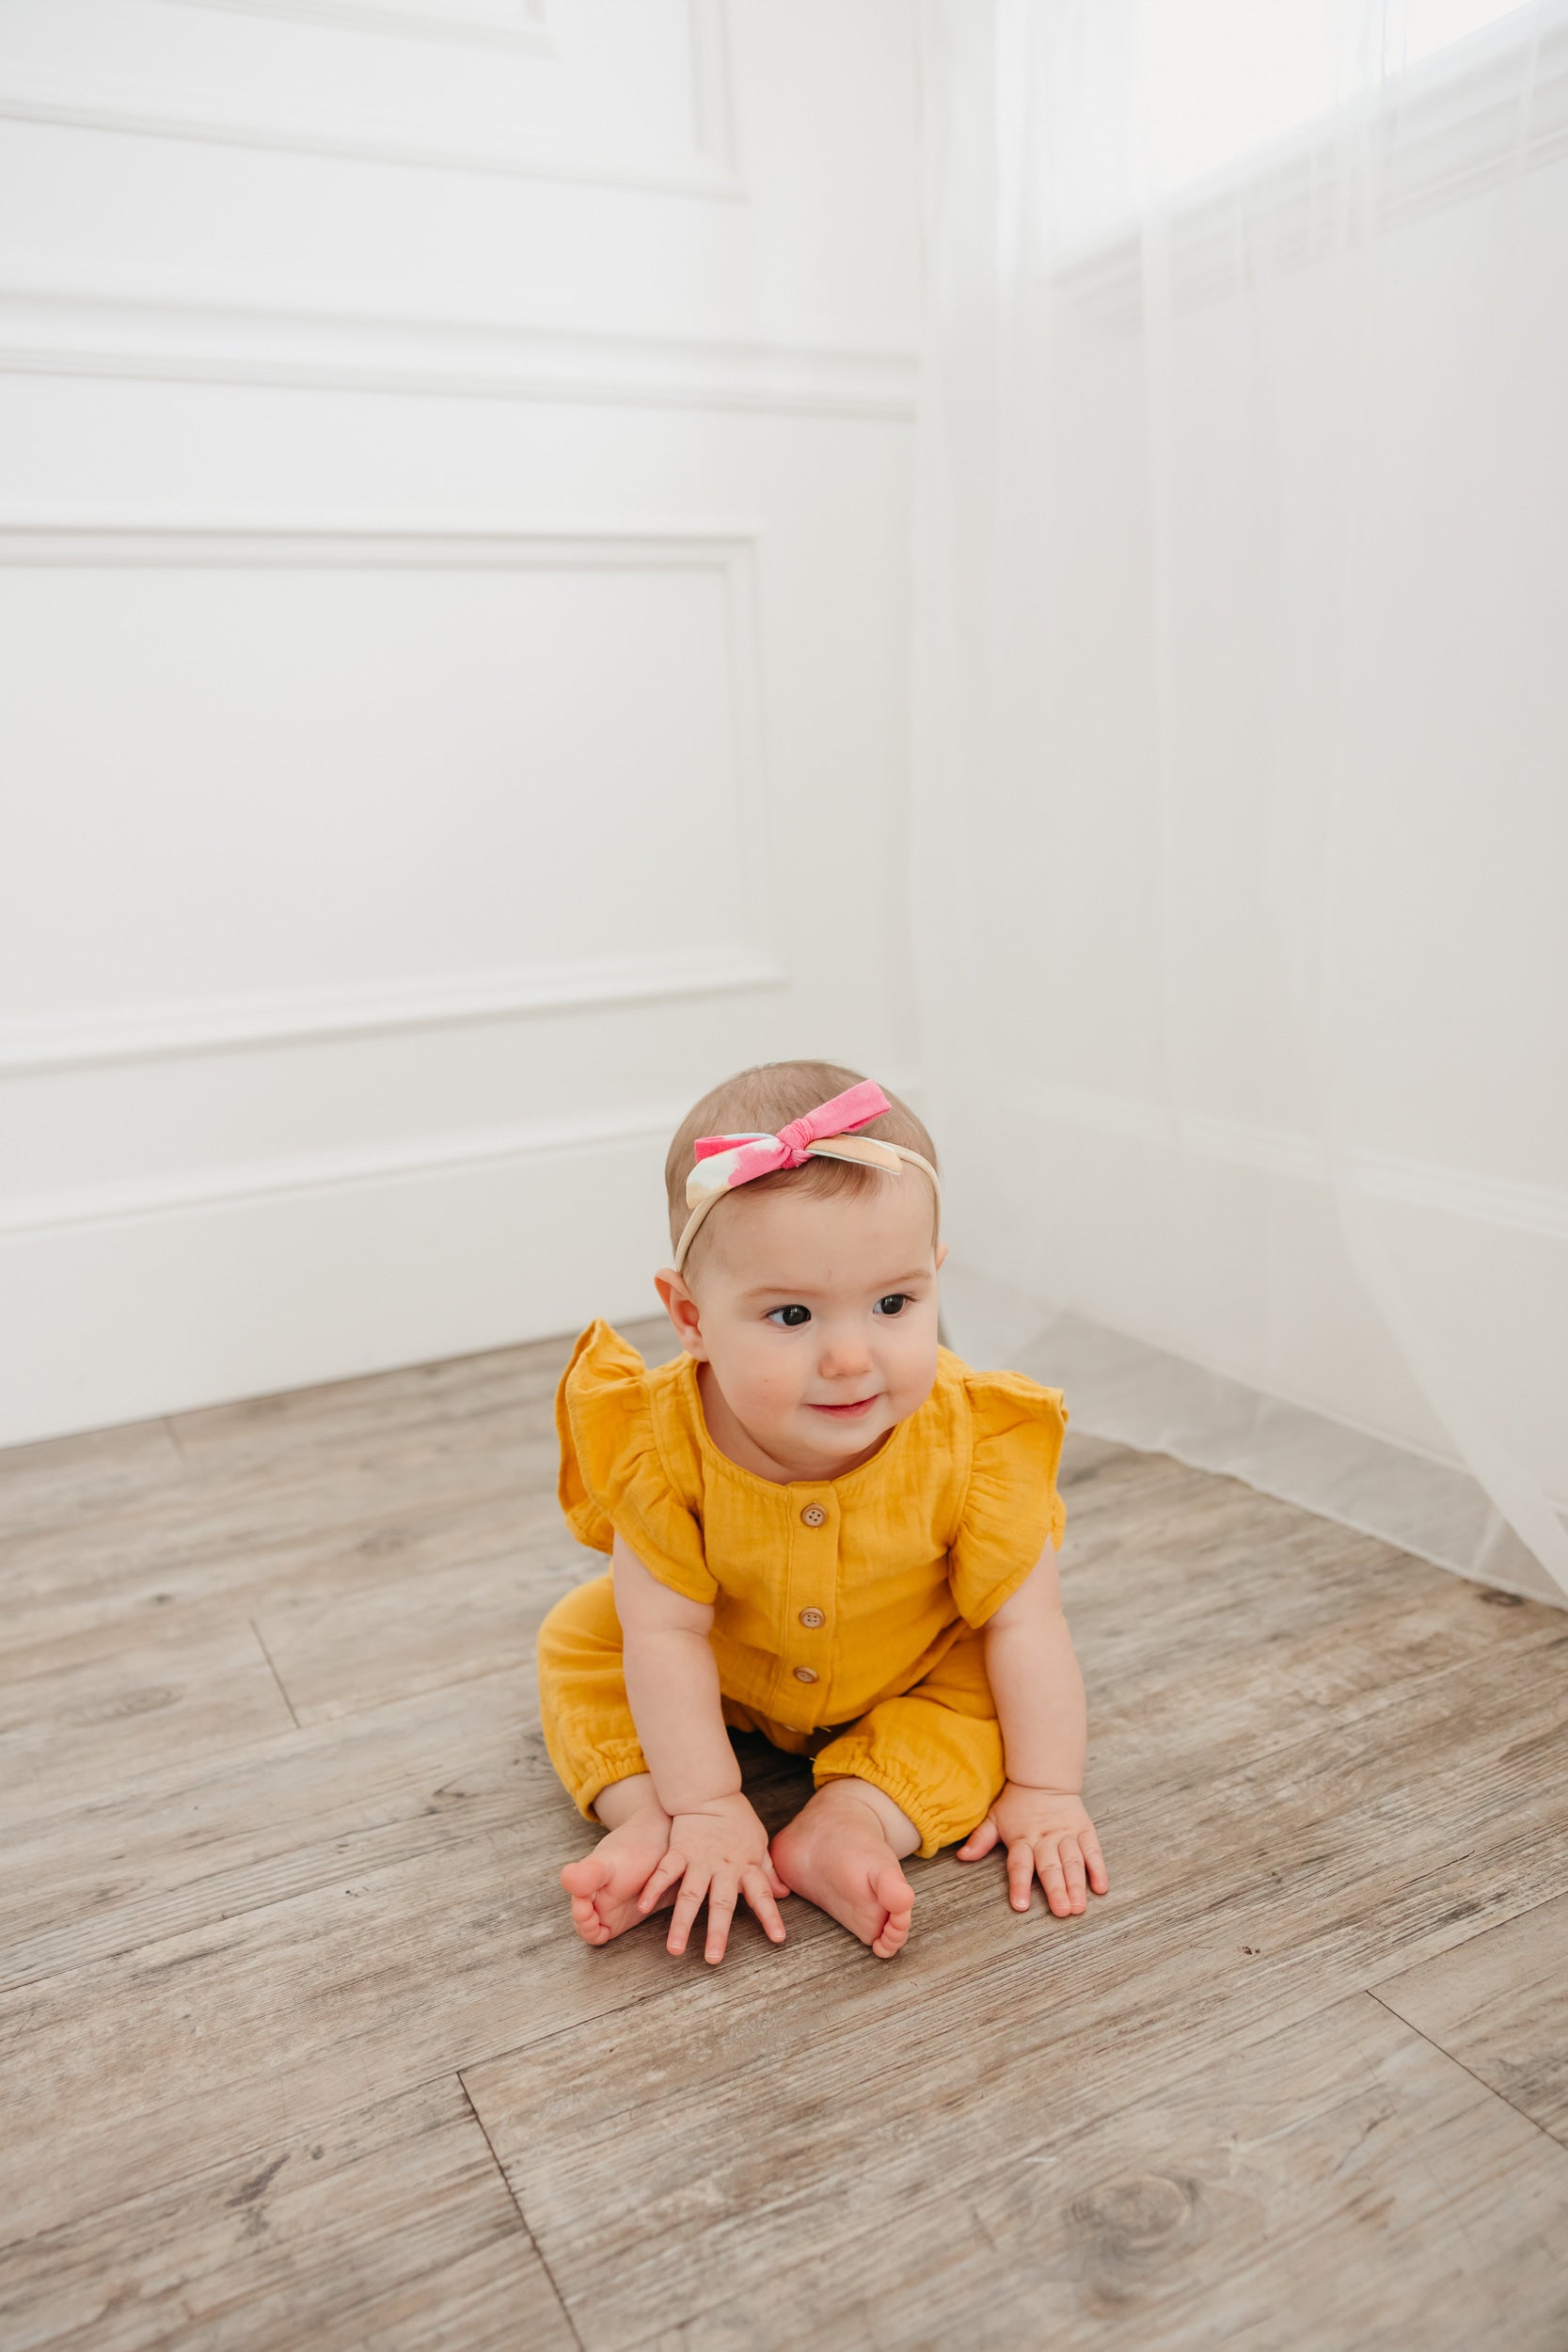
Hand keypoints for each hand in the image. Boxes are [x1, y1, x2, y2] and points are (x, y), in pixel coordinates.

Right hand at [637, 1791, 790, 1962]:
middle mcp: (723, 1867)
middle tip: (713, 1959)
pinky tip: (644, 1906)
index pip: (762, 1895)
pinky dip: (654, 1888)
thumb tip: (784, 1893)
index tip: (778, 1938)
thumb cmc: (738, 1821)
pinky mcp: (679, 1850)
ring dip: (682, 1923)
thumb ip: (768, 1871)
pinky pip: (665, 1871)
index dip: (771, 1916)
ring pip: (690, 1895)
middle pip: (721, 1903)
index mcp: (746, 1866)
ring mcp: (700, 1859)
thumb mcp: (759, 1844)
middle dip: (717, 1932)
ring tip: (675, 1948)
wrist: (711, 1792)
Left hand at [957, 1782, 1107, 1917]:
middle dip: (1056, 1890)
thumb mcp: (994, 1818)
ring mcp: (1066, 1834)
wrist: (1043, 1778)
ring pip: (1073, 1862)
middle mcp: (1045, 1838)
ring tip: (1079, 1906)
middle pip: (1050, 1867)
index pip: (1020, 1864)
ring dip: (1077, 1884)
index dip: (1020, 1884)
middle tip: (1062, 1912)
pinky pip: (1093, 1851)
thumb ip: (980, 1839)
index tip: (1021, 1905)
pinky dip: (1098, 1869)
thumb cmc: (1016, 1803)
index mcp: (1022, 1838)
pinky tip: (1101, 1887)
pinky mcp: (1084, 1830)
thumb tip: (962, 1856)